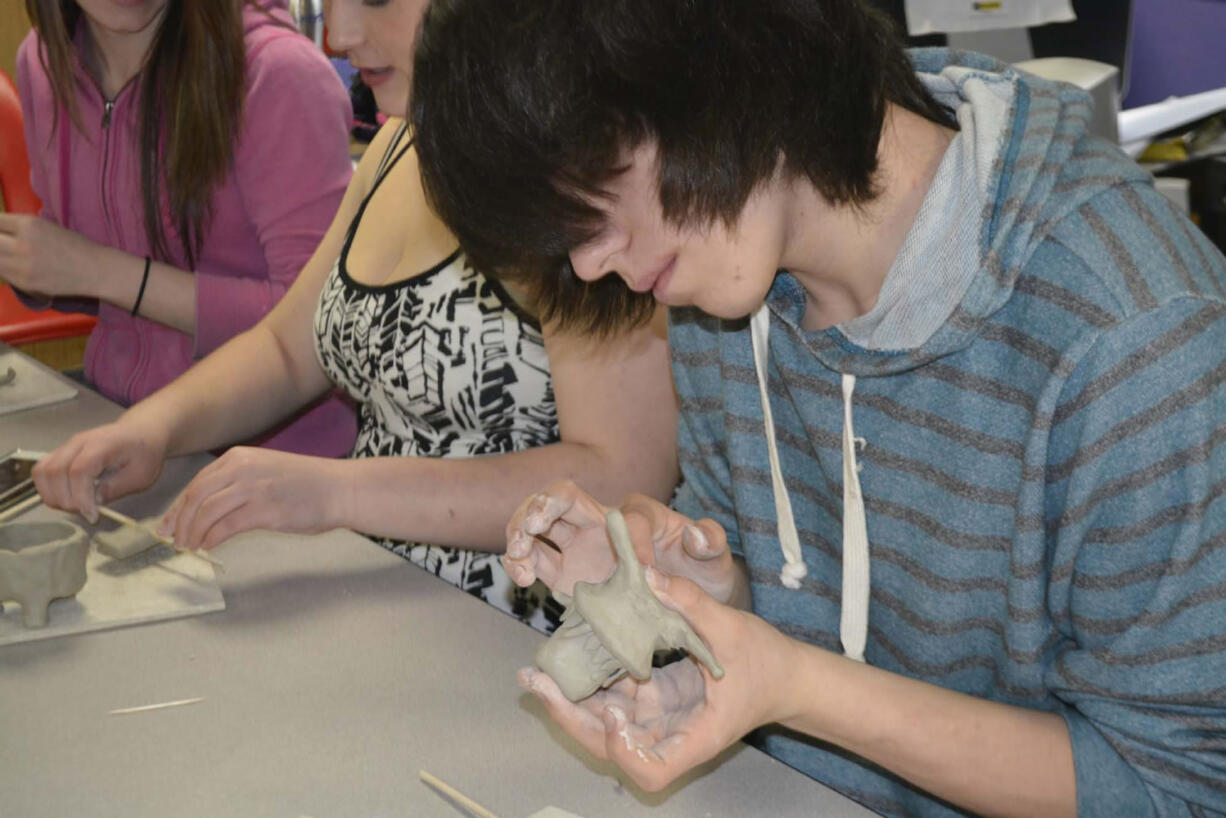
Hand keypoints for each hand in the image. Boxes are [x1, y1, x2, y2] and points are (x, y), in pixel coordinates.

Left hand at [0, 213, 101, 297]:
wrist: (96, 271)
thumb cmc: (76, 246)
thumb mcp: (46, 227)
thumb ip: (20, 228)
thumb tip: (0, 232)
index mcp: (29, 224)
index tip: (2, 232)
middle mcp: (22, 243)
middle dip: (0, 242)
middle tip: (7, 246)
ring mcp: (21, 265)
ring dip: (2, 257)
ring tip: (12, 257)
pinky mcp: (24, 283)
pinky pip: (4, 275)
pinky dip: (7, 271)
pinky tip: (19, 269)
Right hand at [33, 419, 169, 523]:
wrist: (141, 433)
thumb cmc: (144, 454)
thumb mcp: (141, 475)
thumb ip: (116, 488)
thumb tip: (93, 503)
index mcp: (102, 444)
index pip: (79, 471)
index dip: (81, 497)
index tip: (93, 515)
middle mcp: (79, 442)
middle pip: (55, 472)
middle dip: (66, 500)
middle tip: (87, 512)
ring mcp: (67, 446)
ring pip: (42, 472)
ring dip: (53, 496)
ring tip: (76, 507)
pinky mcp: (61, 453)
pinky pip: (42, 471)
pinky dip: (48, 489)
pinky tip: (67, 498)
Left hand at [159, 447, 343, 549]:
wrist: (339, 489)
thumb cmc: (306, 483)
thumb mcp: (265, 471)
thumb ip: (237, 482)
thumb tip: (207, 507)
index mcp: (239, 458)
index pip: (197, 483)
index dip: (178, 507)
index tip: (168, 525)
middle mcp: (241, 469)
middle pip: (196, 497)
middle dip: (180, 522)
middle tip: (175, 540)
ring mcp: (253, 489)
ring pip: (206, 513)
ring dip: (193, 533)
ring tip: (191, 547)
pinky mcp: (264, 511)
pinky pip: (226, 527)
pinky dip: (212, 539)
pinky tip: (209, 546)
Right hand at [504, 479, 737, 602]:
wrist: (685, 601)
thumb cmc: (701, 572)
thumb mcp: (715, 557)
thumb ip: (710, 540)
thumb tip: (695, 533)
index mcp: (640, 514)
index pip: (628, 517)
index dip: (631, 542)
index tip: (643, 574)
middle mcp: (603, 522)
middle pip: (563, 498)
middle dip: (542, 506)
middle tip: (533, 527)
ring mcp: (579, 547)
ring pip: (539, 525)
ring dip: (520, 532)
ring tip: (518, 558)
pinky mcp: (565, 574)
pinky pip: (535, 560)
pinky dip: (521, 563)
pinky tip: (521, 579)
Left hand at [519, 568, 800, 791]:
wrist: (785, 675)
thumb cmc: (767, 662)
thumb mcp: (733, 628)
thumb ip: (691, 603)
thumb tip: (649, 575)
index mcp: (697, 735)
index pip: (652, 768)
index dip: (625, 751)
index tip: (614, 715)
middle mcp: (672, 735)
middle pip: (613, 746)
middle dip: (571, 717)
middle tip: (536, 683)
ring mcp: (661, 720)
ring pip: (607, 723)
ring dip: (571, 700)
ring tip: (536, 672)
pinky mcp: (656, 701)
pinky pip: (617, 697)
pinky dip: (591, 680)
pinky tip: (567, 656)